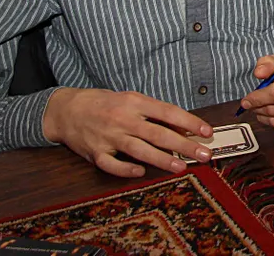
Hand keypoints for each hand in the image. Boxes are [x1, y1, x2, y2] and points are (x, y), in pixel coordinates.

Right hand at [42, 87, 213, 177]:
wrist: (67, 109)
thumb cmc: (105, 103)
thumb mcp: (131, 100)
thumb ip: (155, 113)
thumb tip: (183, 126)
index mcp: (135, 102)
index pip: (168, 112)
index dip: (189, 122)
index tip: (207, 131)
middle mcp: (123, 119)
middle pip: (158, 134)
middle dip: (184, 145)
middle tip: (205, 154)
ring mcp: (109, 136)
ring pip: (139, 150)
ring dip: (162, 160)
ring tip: (182, 166)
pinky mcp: (95, 152)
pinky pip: (112, 164)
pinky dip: (126, 169)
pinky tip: (141, 172)